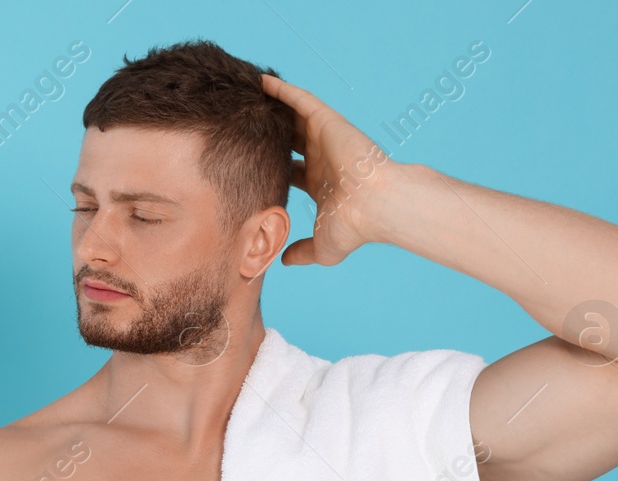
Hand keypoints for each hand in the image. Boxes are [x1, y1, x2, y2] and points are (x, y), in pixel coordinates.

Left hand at [261, 72, 398, 266]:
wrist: (375, 207)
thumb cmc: (355, 227)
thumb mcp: (321, 247)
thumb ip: (301, 252)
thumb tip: (283, 261)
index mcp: (321, 183)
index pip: (291, 170)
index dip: (272, 166)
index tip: (248, 163)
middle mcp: (322, 158)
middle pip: (290, 141)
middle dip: (270, 134)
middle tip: (242, 127)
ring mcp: (325, 138)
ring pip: (293, 116)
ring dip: (273, 107)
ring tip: (246, 97)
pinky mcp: (327, 122)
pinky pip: (300, 100)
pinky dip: (282, 90)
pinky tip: (262, 82)